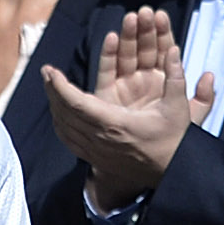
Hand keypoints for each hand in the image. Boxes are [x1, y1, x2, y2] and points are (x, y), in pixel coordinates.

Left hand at [42, 9, 206, 205]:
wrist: (172, 174)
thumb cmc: (173, 142)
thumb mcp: (177, 108)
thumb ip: (175, 77)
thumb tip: (174, 50)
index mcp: (115, 124)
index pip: (77, 103)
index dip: (60, 86)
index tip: (50, 71)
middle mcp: (101, 139)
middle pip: (65, 113)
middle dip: (53, 90)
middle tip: (46, 72)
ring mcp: (97, 151)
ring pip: (64, 128)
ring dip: (55, 106)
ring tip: (50, 88)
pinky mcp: (97, 159)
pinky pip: (70, 141)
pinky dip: (61, 125)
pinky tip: (59, 115)